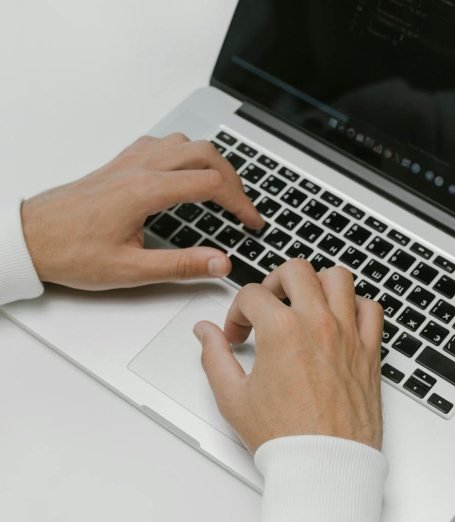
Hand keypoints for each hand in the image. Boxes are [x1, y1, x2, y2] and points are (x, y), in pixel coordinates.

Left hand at [21, 134, 263, 289]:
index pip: (212, 184)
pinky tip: (184, 172)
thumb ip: (181, 265)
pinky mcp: (120, 162)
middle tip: (242, 205)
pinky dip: (185, 153)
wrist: (29, 237)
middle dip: (233, 178)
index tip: (251, 220)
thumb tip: (220, 263)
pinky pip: (162, 143)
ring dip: (211, 161)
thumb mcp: (130, 270)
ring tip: (222, 187)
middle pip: (205, 154)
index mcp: (146, 191)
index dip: (240, 203)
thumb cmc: (70, 252)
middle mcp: (140, 168)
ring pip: (185, 143)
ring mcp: (129, 160)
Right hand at [194, 260, 384, 453]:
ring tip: (304, 302)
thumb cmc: (285, 438)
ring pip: (338, 278)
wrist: (325, 465)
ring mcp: (348, 335)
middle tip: (268, 305)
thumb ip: (214, 357)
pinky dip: (356, 306)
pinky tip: (340, 320)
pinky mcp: (369, 350)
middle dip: (274, 282)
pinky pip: (371, 309)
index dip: (236, 312)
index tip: (238, 333)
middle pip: (296, 270)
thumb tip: (205, 333)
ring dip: (317, 283)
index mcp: (282, 332)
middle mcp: (318, 325)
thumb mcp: (233, 398)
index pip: (252, 294)